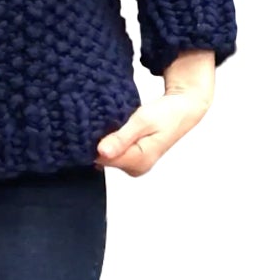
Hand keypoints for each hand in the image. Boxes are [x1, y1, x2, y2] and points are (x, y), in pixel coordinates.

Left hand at [95, 81, 212, 174]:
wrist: (182, 111)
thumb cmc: (166, 114)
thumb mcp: (143, 120)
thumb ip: (122, 138)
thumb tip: (102, 152)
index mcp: (140, 161)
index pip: (104, 158)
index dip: (97, 141)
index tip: (97, 124)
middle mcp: (137, 168)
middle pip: (105, 158)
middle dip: (103, 140)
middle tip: (111, 120)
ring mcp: (135, 165)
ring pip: (109, 155)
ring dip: (109, 139)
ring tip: (119, 123)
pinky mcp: (134, 159)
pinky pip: (115, 152)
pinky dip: (114, 141)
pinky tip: (120, 130)